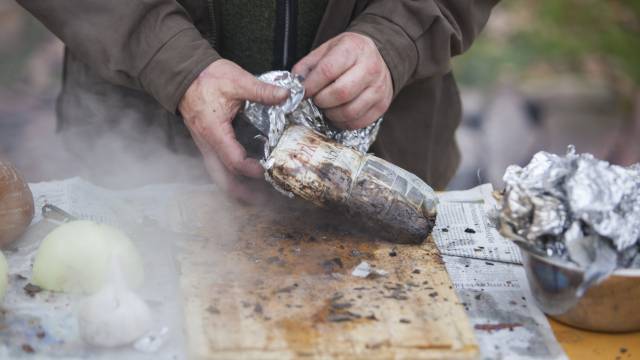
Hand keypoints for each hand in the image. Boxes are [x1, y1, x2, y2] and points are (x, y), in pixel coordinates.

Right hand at [179, 59, 288, 201]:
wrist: (184, 75)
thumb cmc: (207, 78)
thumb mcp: (237, 80)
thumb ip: (262, 90)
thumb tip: (286, 95)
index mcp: (214, 131)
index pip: (233, 160)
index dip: (251, 169)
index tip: (267, 170)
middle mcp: (207, 144)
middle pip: (223, 178)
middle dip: (242, 192)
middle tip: (264, 199)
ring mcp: (205, 146)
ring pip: (218, 176)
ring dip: (236, 188)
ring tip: (257, 196)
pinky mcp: (206, 145)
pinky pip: (217, 168)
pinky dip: (231, 178)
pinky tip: (245, 179)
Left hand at [292, 32, 392, 129]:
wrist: (378, 57)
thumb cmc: (348, 55)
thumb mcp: (326, 50)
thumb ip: (307, 66)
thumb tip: (294, 86)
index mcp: (353, 49)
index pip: (328, 70)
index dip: (311, 85)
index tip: (304, 92)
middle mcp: (370, 67)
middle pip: (341, 93)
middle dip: (321, 101)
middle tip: (317, 100)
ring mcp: (379, 87)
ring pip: (350, 111)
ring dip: (331, 114)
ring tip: (327, 107)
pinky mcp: (382, 104)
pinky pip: (359, 122)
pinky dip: (343, 122)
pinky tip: (338, 114)